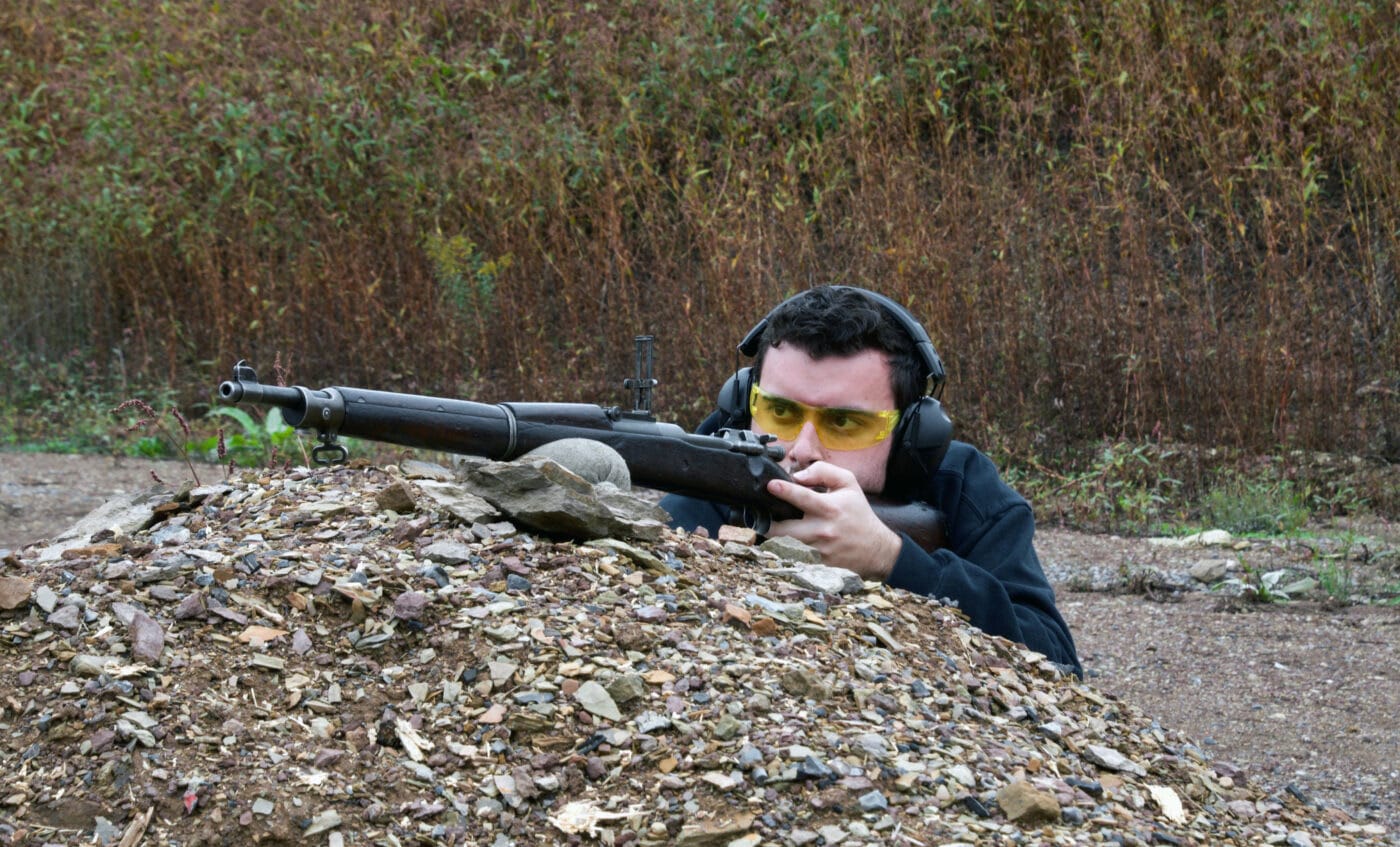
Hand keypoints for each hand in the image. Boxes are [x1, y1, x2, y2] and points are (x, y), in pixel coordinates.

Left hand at [765, 461, 902, 580]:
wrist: (875, 549)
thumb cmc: (858, 513)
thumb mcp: (849, 484)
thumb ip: (823, 472)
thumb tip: (797, 476)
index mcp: (830, 508)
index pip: (803, 497)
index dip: (784, 490)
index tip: (770, 485)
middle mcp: (822, 530)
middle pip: (784, 528)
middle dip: (769, 522)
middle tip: (761, 514)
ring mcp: (818, 549)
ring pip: (785, 542)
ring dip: (777, 534)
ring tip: (773, 525)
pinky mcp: (816, 563)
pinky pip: (794, 554)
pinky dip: (788, 546)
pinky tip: (788, 539)